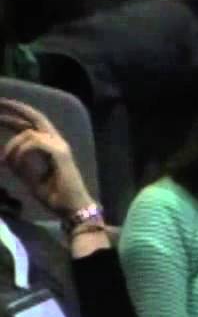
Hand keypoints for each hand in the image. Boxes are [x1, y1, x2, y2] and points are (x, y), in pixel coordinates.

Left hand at [0, 98, 93, 218]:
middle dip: (16, 109)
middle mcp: (57, 142)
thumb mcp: (29, 179)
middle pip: (36, 117)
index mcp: (51, 147)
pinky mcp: (60, 154)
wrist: (72, 208)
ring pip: (29, 132)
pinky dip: (21, 151)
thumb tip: (6, 157)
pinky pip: (34, 142)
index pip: (32, 125)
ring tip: (4, 161)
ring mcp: (60, 146)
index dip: (16, 116)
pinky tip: (15, 162)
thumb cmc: (55, 196)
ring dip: (12, 145)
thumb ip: (19, 165)